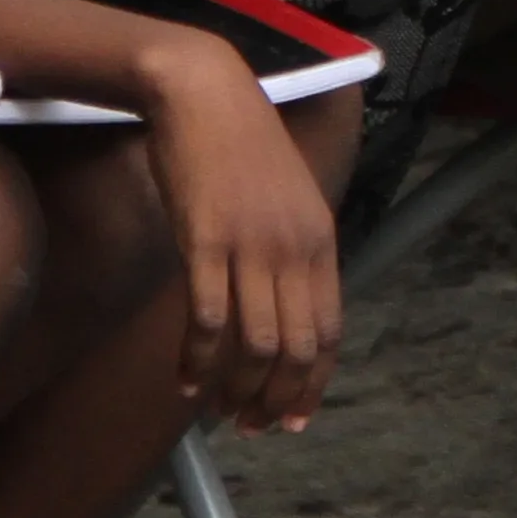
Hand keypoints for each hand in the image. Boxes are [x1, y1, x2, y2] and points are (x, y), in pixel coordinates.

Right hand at [136, 51, 341, 432]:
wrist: (204, 91)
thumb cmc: (240, 145)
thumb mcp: (287, 198)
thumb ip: (294, 250)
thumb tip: (287, 309)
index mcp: (320, 238)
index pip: (331, 330)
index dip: (313, 382)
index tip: (293, 417)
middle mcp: (294, 246)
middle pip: (298, 347)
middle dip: (276, 398)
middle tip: (252, 426)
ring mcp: (251, 244)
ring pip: (256, 343)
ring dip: (237, 388)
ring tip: (217, 409)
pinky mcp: (205, 240)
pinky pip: (208, 320)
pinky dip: (197, 361)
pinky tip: (185, 380)